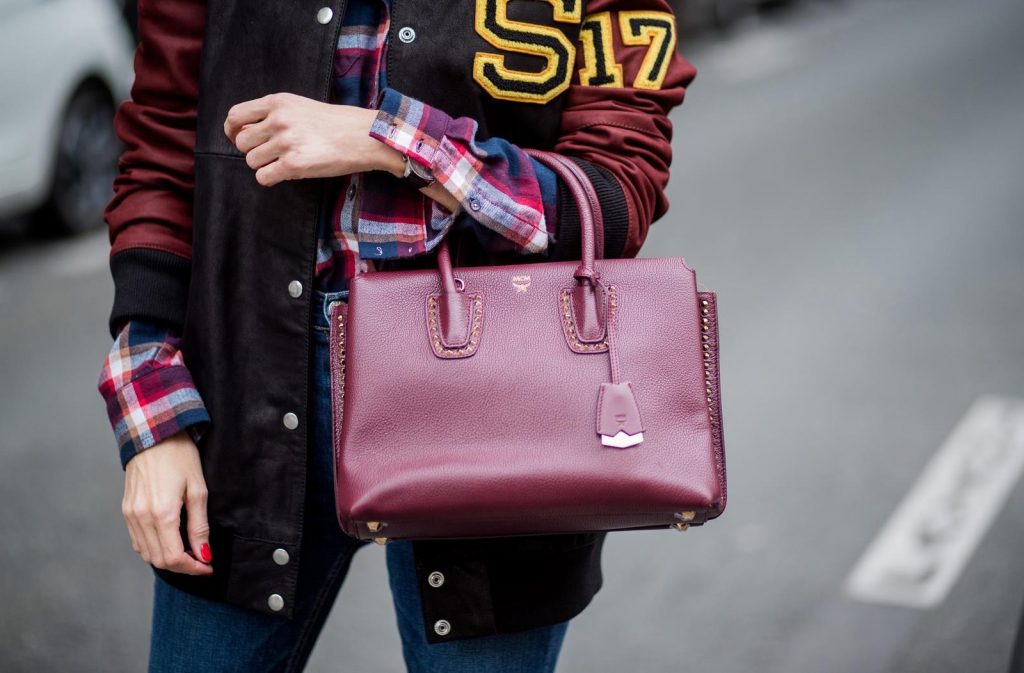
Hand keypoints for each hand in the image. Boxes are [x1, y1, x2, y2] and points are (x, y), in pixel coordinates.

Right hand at [122, 430, 212, 575]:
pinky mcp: (126, 510)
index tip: (208, 566)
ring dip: (167, 559)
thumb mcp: (198, 490)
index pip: (174, 558)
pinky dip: (153, 548)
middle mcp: (141, 518)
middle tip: (201, 561)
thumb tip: (203, 554)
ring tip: (188, 552)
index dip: (193, 568)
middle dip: (183, 566)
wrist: (153, 434)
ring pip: (146, 553)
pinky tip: (169, 541)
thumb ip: (199, 526)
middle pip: (159, 560)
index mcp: (162, 514)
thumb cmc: (180, 457)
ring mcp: (130, 515)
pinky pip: (137, 540)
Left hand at [224, 92, 405, 186]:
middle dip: (253, 151)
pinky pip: (263, 177)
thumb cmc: (335, 123)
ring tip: (283, 163)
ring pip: (251, 161)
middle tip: (271, 154)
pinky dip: (270, 178)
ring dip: (264, 166)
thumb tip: (245, 133)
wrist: (364, 136)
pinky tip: (285, 173)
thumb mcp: (300, 106)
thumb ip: (273, 114)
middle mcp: (278, 120)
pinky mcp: (294, 164)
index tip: (236, 139)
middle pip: (241, 143)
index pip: (236, 116)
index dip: (231, 131)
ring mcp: (286, 142)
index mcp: (277, 102)